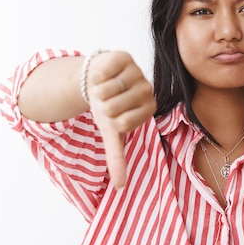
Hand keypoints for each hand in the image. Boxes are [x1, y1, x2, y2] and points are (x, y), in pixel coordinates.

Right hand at [87, 51, 156, 187]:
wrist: (96, 79)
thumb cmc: (107, 107)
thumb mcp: (111, 133)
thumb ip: (117, 158)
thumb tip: (120, 187)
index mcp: (148, 108)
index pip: (123, 124)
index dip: (110, 121)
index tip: (112, 115)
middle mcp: (147, 89)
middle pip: (114, 108)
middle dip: (102, 106)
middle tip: (106, 100)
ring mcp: (137, 71)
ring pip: (107, 90)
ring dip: (97, 91)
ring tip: (103, 88)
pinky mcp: (124, 57)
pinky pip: (102, 73)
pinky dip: (95, 77)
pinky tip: (102, 75)